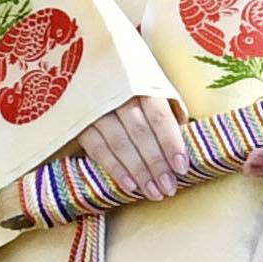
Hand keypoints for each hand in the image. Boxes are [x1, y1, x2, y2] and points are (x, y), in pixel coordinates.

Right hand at [69, 95, 189, 201]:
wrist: (88, 69)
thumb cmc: (130, 84)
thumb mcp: (150, 88)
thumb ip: (166, 113)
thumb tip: (183, 147)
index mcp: (141, 83)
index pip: (159, 117)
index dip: (171, 143)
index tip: (181, 168)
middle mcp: (118, 95)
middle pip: (141, 134)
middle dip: (156, 164)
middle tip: (169, 188)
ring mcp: (96, 109)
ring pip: (120, 144)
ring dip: (138, 172)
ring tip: (153, 193)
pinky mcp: (79, 123)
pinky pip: (98, 150)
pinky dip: (115, 169)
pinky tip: (130, 186)